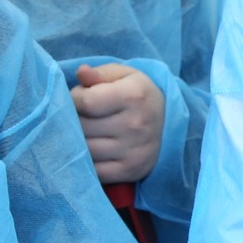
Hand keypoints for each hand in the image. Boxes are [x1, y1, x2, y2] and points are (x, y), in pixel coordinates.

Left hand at [71, 63, 165, 184]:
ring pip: (84, 150)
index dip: (74, 98)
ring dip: (79, 140)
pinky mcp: (129, 171)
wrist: (168, 124)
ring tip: (88, 131)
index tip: (79, 97)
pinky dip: (87, 161)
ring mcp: (133, 151)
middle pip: (82, 127)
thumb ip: (100, 73)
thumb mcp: (124, 75)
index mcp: (133, 96)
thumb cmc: (138, 94)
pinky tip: (94, 149)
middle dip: (73, 119)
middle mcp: (135, 125)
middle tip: (82, 115)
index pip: (85, 101)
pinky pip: (93, 170)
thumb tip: (81, 72)